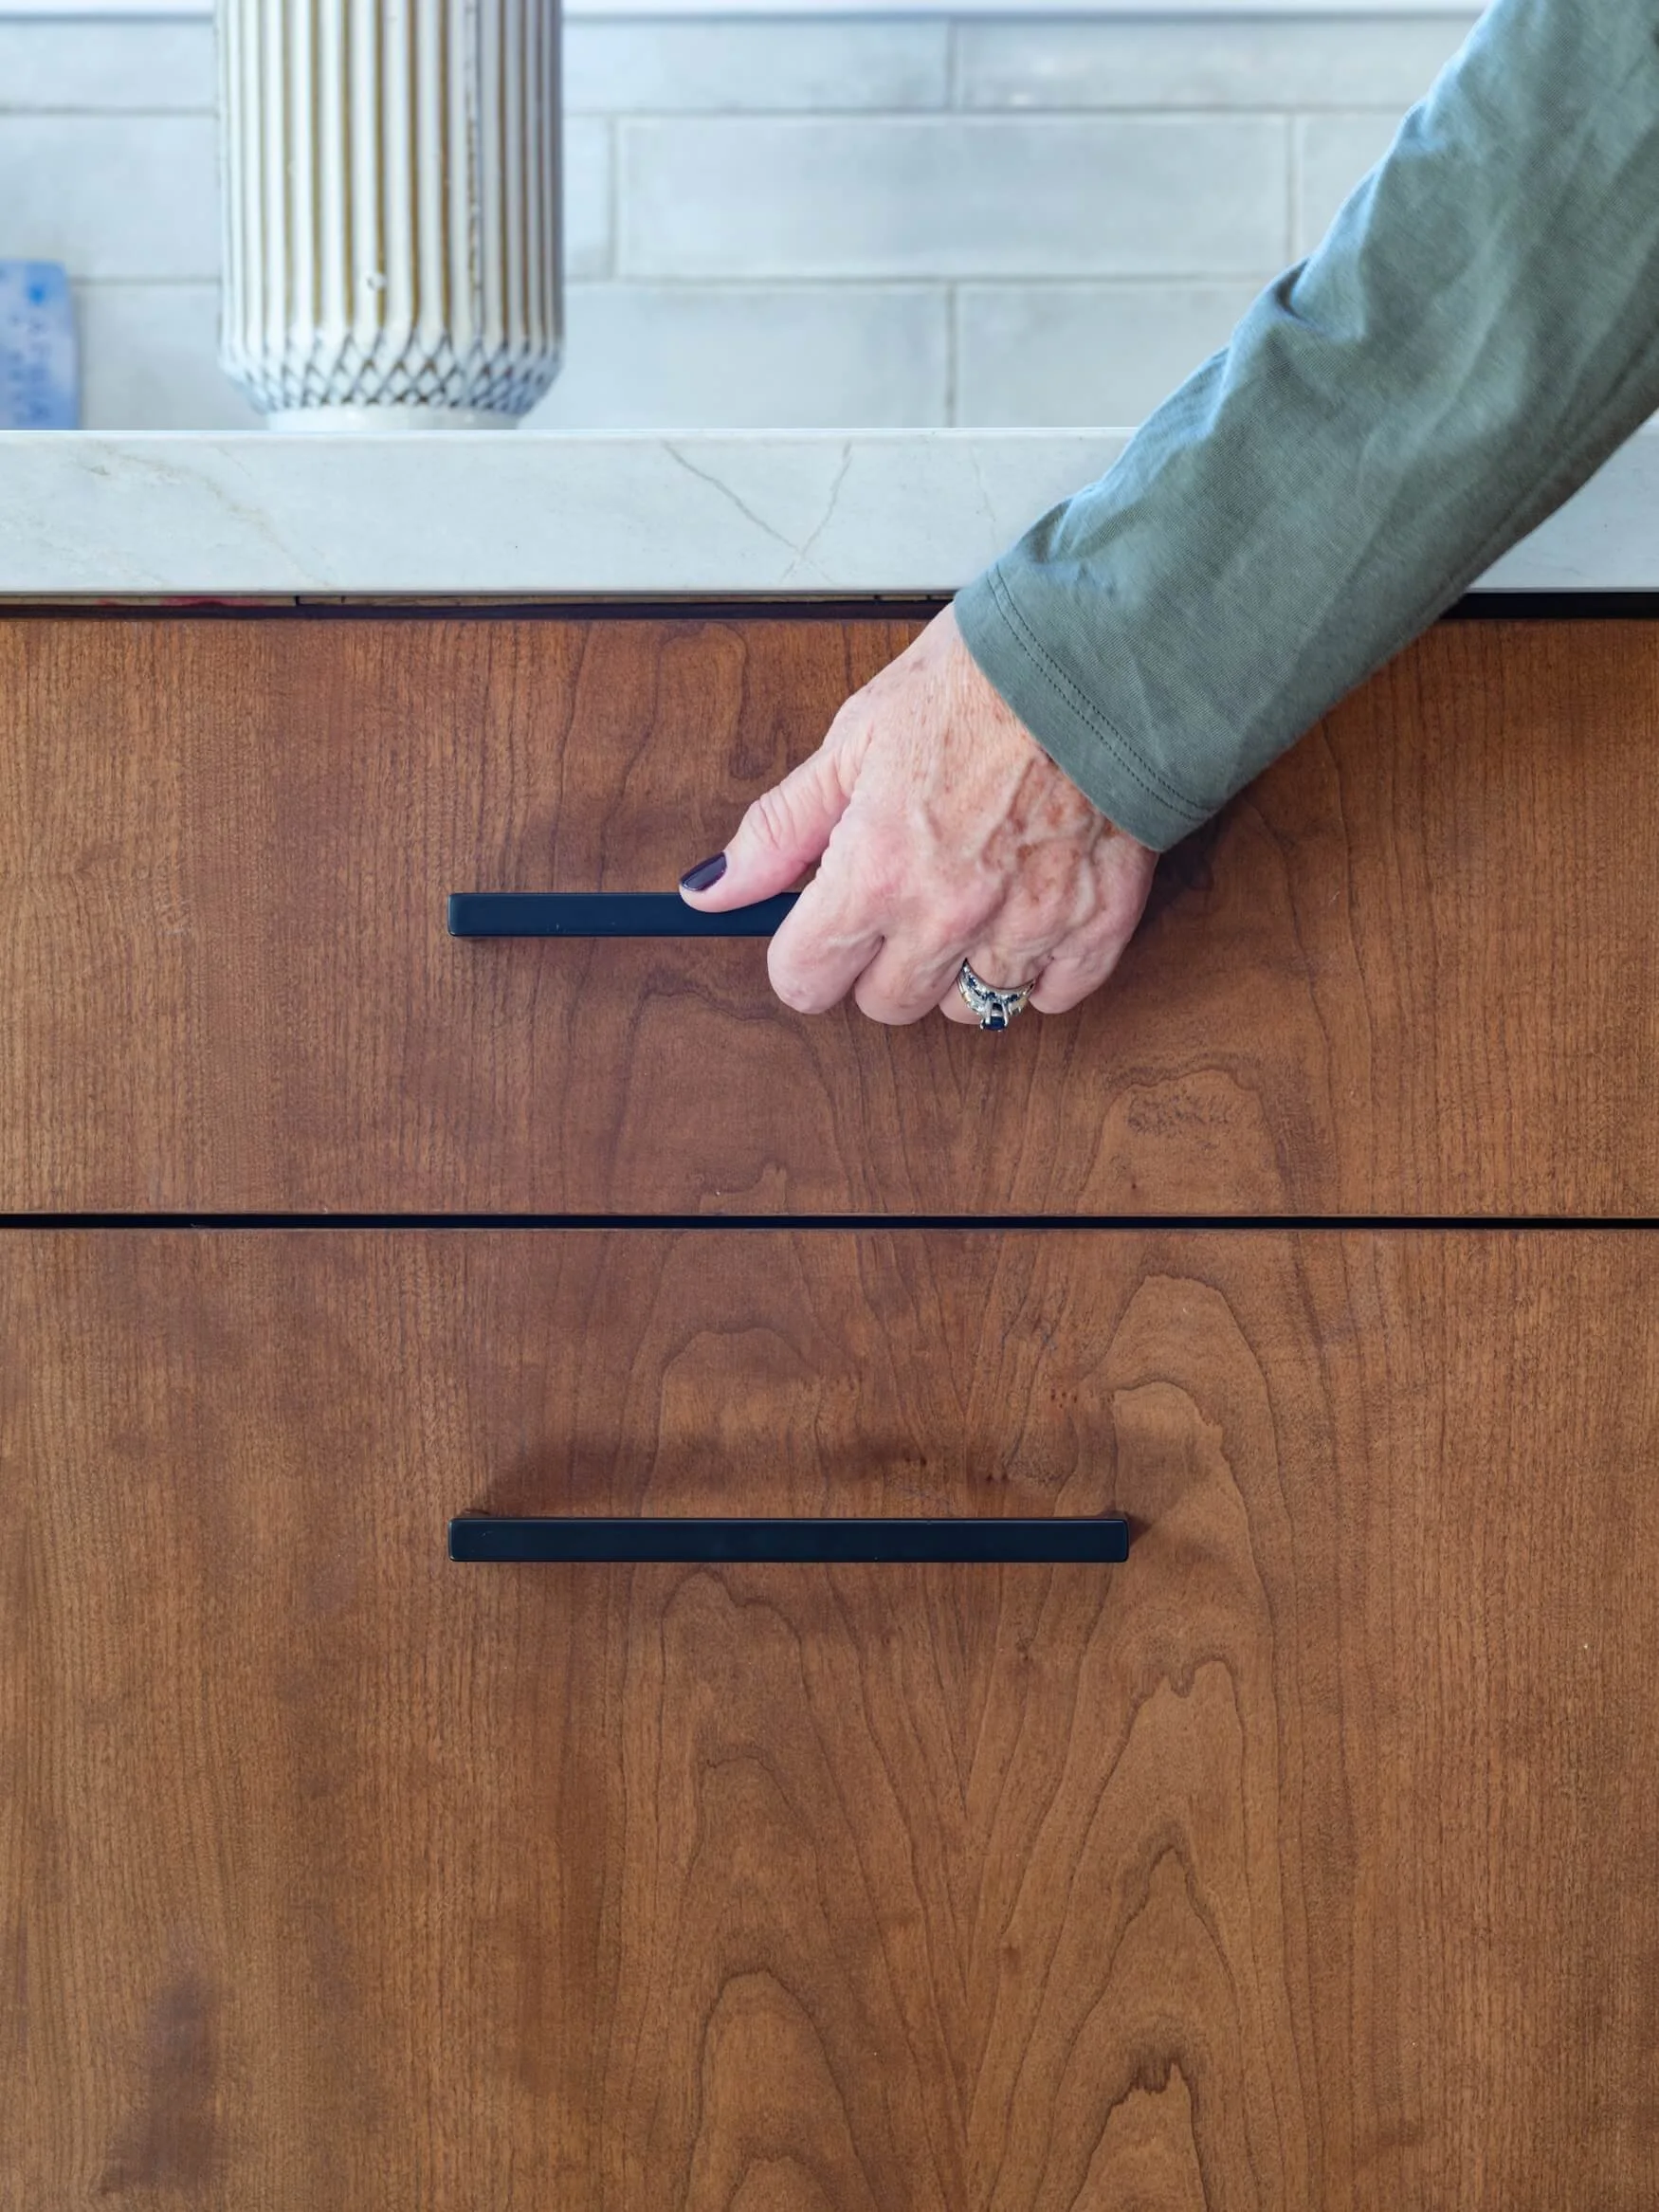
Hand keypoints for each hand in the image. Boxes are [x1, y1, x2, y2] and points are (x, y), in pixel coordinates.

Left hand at [677, 602, 1157, 1025]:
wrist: (1098, 650)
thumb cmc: (978, 680)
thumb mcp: (854, 738)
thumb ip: (782, 829)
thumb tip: (712, 892)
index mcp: (878, 869)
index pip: (805, 980)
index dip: (804, 955)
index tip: (819, 929)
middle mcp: (949, 915)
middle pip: (887, 1005)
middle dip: (882, 962)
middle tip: (904, 897)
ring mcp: (1029, 927)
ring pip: (970, 1008)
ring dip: (961, 968)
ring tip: (973, 897)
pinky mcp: (1098, 925)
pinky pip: (1051, 996)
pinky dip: (1037, 968)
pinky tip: (1028, 910)